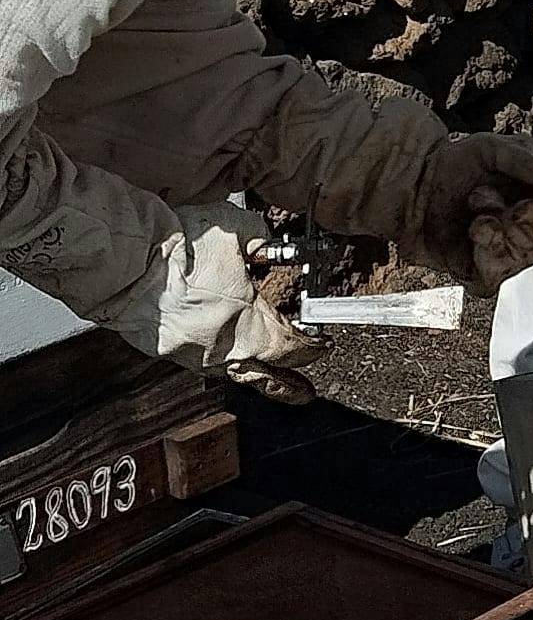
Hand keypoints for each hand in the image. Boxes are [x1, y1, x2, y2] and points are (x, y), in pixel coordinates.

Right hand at [102, 205, 316, 386]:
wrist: (124, 258)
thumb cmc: (177, 246)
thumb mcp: (233, 228)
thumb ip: (260, 240)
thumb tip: (267, 245)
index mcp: (250, 325)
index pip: (292, 348)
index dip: (311, 348)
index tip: (321, 345)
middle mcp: (224, 350)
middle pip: (265, 377)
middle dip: (287, 385)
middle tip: (302, 391)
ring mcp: (193, 355)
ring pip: (232, 372)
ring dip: (252, 373)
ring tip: (265, 376)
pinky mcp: (167, 350)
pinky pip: (201, 359)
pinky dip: (217, 356)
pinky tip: (219, 347)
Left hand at [406, 133, 532, 285]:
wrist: (414, 186)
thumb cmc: (454, 168)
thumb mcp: (492, 149)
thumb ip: (529, 159)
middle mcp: (527, 232)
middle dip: (528, 215)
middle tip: (498, 195)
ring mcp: (508, 255)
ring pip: (527, 253)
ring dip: (500, 223)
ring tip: (476, 203)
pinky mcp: (486, 274)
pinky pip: (501, 270)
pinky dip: (488, 243)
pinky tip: (474, 229)